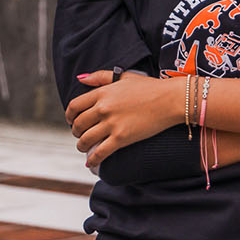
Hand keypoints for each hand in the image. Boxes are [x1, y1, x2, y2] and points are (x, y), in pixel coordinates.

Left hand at [65, 69, 180, 167]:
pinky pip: (100, 152)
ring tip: (84, 147)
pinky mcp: (121, 138)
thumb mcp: (123, 77)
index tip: (72, 120)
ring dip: (81, 146)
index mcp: (102, 93)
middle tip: (79, 134)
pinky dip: (93, 159)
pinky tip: (91, 162)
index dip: (69, 116)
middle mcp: (103, 108)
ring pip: (86, 140)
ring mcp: (112, 124)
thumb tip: (81, 78)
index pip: (75, 105)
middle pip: (78, 124)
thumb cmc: (150, 87)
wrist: (170, 100)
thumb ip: (100, 77)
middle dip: (75, 131)